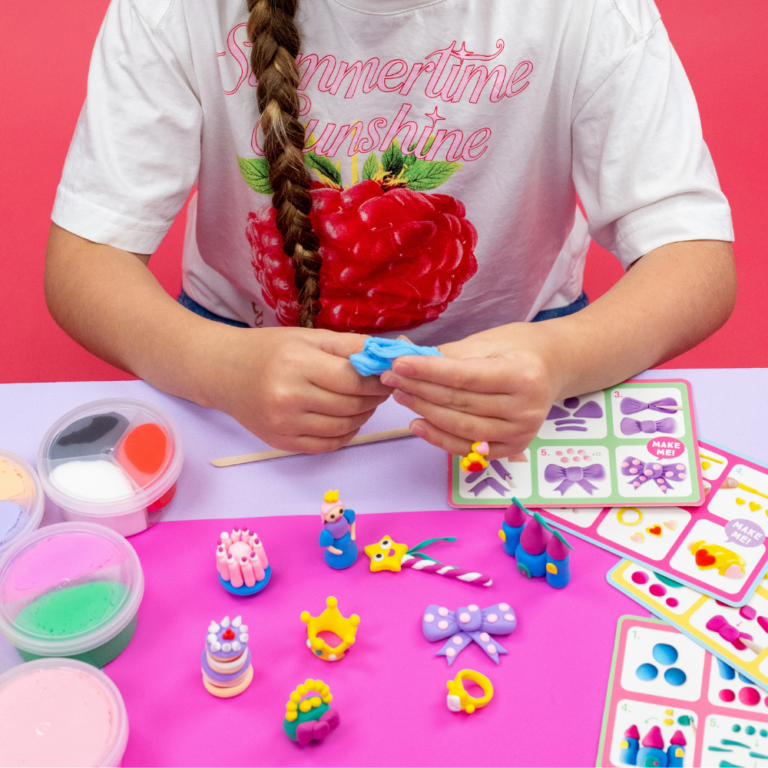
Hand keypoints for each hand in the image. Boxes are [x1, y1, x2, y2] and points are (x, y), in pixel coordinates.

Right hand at [197, 326, 390, 452]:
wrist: (224, 372)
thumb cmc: (270, 350)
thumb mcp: (310, 337)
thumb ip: (351, 346)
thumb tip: (391, 353)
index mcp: (298, 364)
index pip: (354, 380)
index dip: (378, 380)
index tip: (388, 375)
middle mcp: (289, 396)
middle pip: (351, 405)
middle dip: (374, 398)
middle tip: (380, 388)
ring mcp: (284, 423)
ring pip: (344, 427)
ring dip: (363, 415)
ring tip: (363, 401)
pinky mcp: (282, 442)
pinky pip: (328, 445)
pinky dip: (346, 434)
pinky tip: (347, 418)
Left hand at [380, 323, 562, 458]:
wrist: (551, 368)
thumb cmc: (516, 350)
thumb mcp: (486, 342)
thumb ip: (445, 354)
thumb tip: (401, 352)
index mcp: (522, 375)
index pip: (463, 376)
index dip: (427, 371)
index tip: (398, 364)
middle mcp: (525, 408)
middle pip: (459, 402)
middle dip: (419, 390)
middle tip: (391, 379)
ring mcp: (520, 433)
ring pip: (460, 426)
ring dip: (424, 412)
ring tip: (400, 396)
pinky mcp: (512, 448)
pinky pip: (467, 447)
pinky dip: (439, 438)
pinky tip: (417, 424)